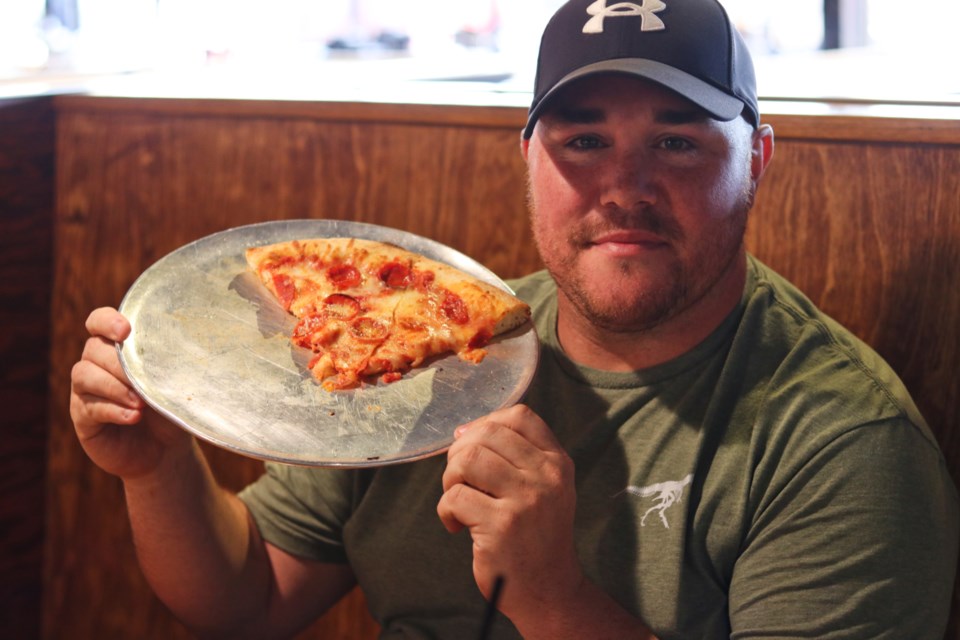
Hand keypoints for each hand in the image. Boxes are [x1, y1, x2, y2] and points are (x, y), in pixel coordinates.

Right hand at [70, 307, 191, 479]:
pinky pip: (89, 407)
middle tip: (143, 381)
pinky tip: (134, 417)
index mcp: (116, 347)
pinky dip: (113, 410)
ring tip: (140, 402)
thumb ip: (169, 362)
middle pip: (93, 349)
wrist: (165, 449)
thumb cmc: (169, 406)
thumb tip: (185, 346)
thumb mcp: (172, 381)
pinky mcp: (82, 417)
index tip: (125, 330)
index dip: (106, 321)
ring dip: (114, 387)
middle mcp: (96, 364)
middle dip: (118, 363)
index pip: (98, 321)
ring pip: (84, 376)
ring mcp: (85, 391)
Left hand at [437, 404, 580, 625]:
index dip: (486, 423)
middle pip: (487, 434)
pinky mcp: (500, 526)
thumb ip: (518, 457)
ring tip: (457, 499)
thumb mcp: (546, 488)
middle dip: (460, 452)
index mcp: (557, 463)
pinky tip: (456, 526)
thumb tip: (463, 431)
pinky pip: (454, 497)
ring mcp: (525, 501)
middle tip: (459, 479)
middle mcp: (546, 477)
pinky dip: (445, 510)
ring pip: (467, 460)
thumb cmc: (537, 535)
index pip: (520, 416)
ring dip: (450, 478)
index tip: (472, 444)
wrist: (549, 590)